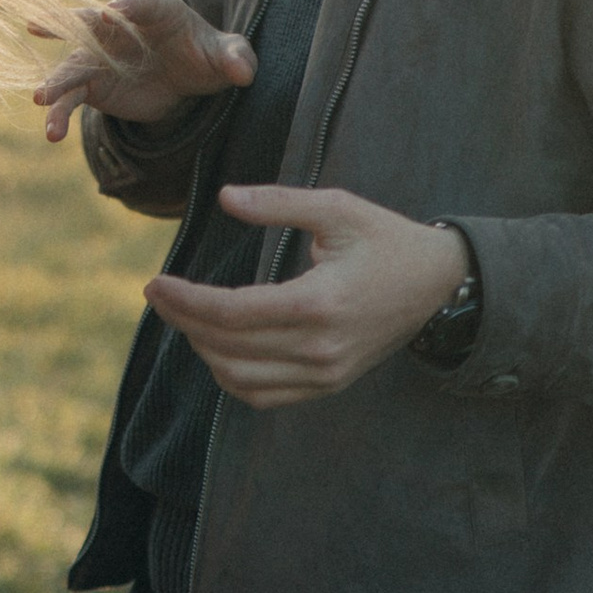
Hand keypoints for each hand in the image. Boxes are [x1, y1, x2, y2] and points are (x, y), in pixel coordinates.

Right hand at [32, 0, 255, 144]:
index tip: (113, 11)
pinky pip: (71, 98)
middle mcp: (119, 27)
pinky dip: (59, 113)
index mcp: (156, 10)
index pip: (141, 4)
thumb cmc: (206, 56)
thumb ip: (236, 58)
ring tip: (40, 99)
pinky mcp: (93, 84)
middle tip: (38, 26)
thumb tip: (243, 72)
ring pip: (72, 66)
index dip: (128, 6)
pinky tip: (52, 134)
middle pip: (89, 23)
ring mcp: (101, 55)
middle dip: (66, 25)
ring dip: (55, 82)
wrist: (186, 78)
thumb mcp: (227, 56)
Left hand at [146, 187, 468, 403]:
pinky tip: (216, 347)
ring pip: (238, 378)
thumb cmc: (384, 239)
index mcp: (320, 302)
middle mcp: (320, 347)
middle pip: (227, 346)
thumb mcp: (336, 207)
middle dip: (183, 320)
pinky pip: (262, 395)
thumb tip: (225, 197)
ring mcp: (324, 373)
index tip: (156, 283)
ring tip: (186, 317)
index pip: (232, 312)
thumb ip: (279, 203)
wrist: (436, 285)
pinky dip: (230, 376)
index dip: (185, 300)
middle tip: (159, 294)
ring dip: (202, 350)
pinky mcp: (326, 385)